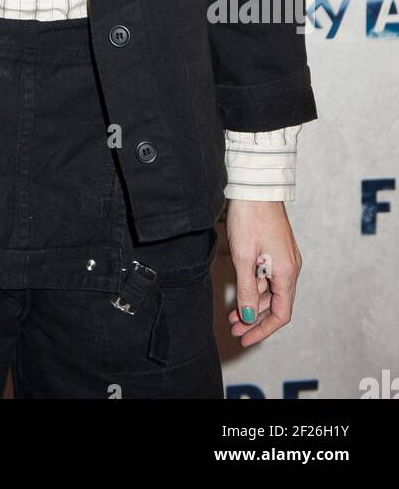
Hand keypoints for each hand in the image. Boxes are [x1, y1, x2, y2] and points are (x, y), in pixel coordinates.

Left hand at [224, 199, 301, 347]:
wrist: (255, 186)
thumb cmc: (250, 218)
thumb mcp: (244, 257)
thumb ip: (247, 289)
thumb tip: (249, 317)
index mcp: (286, 273)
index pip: (281, 314)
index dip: (263, 330)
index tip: (245, 339)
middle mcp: (291, 268)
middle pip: (277, 304)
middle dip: (256, 320)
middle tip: (235, 329)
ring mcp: (285, 258)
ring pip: (272, 291)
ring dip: (254, 304)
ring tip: (233, 315)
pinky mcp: (277, 249)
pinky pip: (269, 277)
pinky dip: (256, 288)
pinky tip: (241, 292)